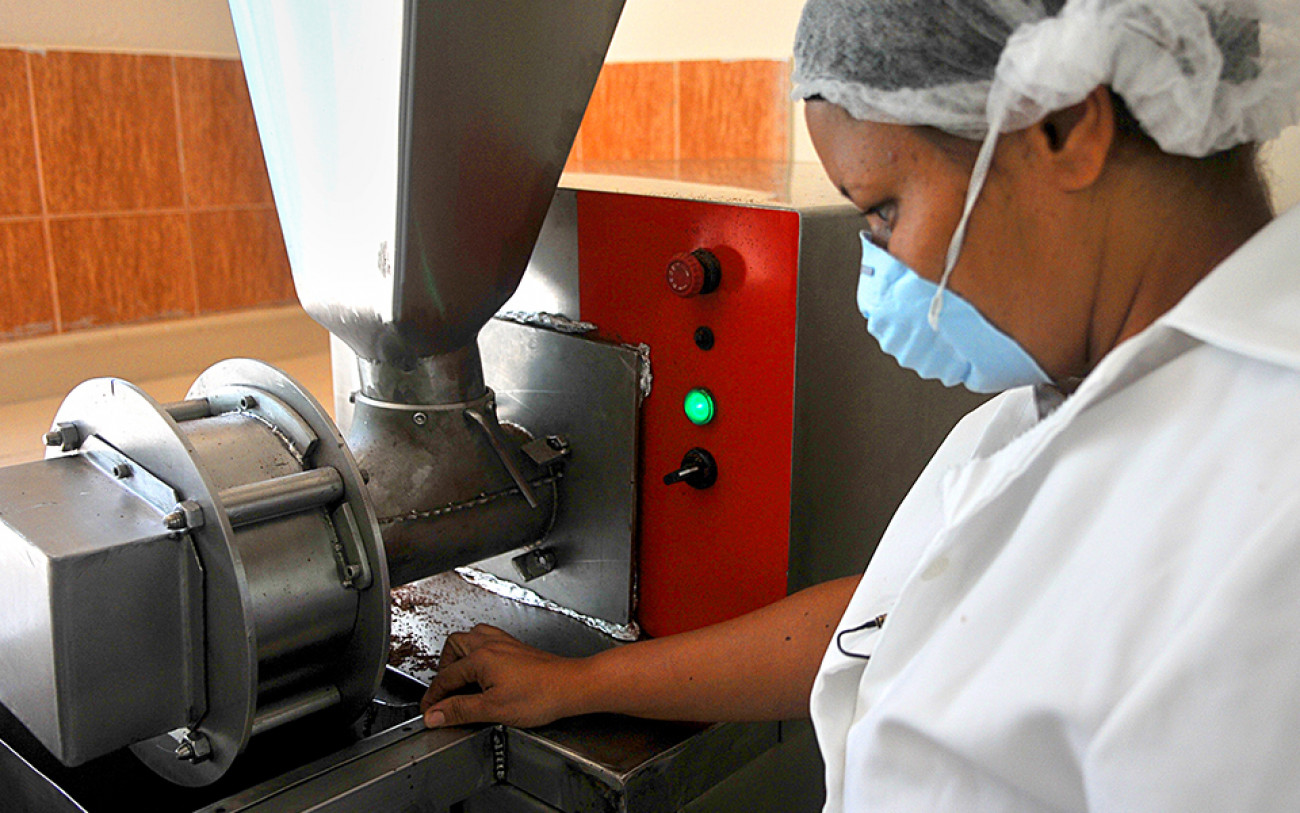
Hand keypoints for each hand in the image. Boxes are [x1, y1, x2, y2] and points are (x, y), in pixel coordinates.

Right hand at [419, 624, 590, 728]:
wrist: (572, 686)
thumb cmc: (541, 695)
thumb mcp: (493, 709)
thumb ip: (460, 711)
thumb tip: (435, 714)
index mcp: (481, 657)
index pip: (445, 677)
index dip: (433, 697)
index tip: (428, 710)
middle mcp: (491, 644)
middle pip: (454, 647)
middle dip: (444, 669)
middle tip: (443, 691)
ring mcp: (505, 643)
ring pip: (471, 638)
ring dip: (460, 656)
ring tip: (460, 677)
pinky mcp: (516, 648)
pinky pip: (487, 640)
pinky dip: (478, 652)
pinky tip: (484, 669)